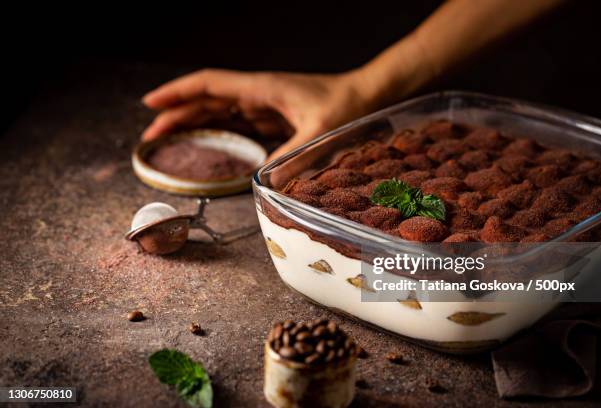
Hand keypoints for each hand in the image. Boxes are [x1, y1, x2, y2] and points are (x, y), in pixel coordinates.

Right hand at [142, 69, 375, 160]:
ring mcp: (266, 103)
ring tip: (169, 137)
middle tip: (151, 135)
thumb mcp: (320, 134)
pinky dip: (218, 128)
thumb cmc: (349, 105)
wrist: (370, 93)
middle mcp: (259, 93)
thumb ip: (292, 159)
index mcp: (262, 88)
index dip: (177, 93)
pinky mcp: (275, 114)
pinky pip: (238, 119)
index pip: (209, 85)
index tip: (151, 104)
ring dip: (193, 120)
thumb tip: (264, 188)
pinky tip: (209, 140)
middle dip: (177, 113)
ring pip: (219, 108)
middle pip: (207, 99)